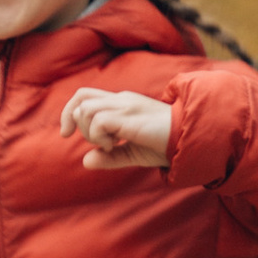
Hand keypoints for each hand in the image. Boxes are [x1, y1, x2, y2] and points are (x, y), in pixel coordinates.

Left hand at [60, 85, 174, 172]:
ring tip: (110, 144)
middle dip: (75, 123)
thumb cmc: (166, 145)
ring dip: (90, 131)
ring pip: (86, 109)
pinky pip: (98, 121)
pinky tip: (116, 145)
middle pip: (81, 98)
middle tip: (96, 143)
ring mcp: (125, 105)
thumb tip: (86, 161)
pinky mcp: (129, 116)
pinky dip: (99, 136)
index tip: (66, 134)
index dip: (69, 113)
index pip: (84, 96)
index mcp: (121, 103)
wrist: (191, 139)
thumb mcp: (133, 153)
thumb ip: (110, 157)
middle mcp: (121, 100)